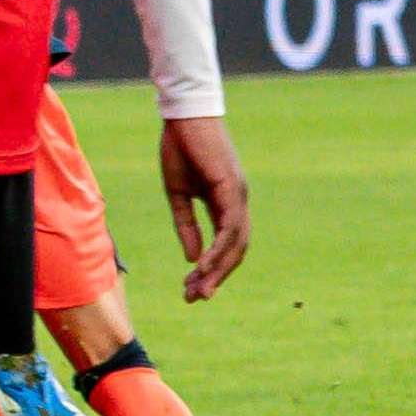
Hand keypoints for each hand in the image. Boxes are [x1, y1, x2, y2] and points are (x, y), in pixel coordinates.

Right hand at [158, 114, 250, 302]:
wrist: (183, 117)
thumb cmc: (180, 149)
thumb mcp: (177, 194)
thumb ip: (186, 225)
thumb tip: (192, 258)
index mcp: (225, 203)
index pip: (225, 245)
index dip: (211, 268)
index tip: (191, 288)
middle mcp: (237, 203)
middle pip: (235, 250)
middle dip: (216, 277)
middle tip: (196, 299)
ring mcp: (238, 196)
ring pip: (235, 244)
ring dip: (218, 270)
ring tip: (200, 290)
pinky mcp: (231, 189)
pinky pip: (230, 228)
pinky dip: (219, 249)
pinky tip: (203, 265)